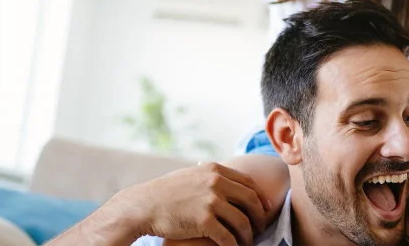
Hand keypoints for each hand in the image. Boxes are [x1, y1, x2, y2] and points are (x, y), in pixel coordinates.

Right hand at [104, 162, 272, 245]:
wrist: (143, 206)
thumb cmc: (165, 193)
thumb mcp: (191, 175)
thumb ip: (210, 176)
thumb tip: (228, 181)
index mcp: (215, 170)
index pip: (249, 183)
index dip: (261, 197)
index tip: (265, 209)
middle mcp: (216, 182)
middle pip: (251, 201)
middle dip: (259, 217)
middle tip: (261, 228)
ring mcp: (211, 201)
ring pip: (242, 222)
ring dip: (248, 235)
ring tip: (247, 242)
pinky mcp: (204, 220)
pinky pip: (228, 237)